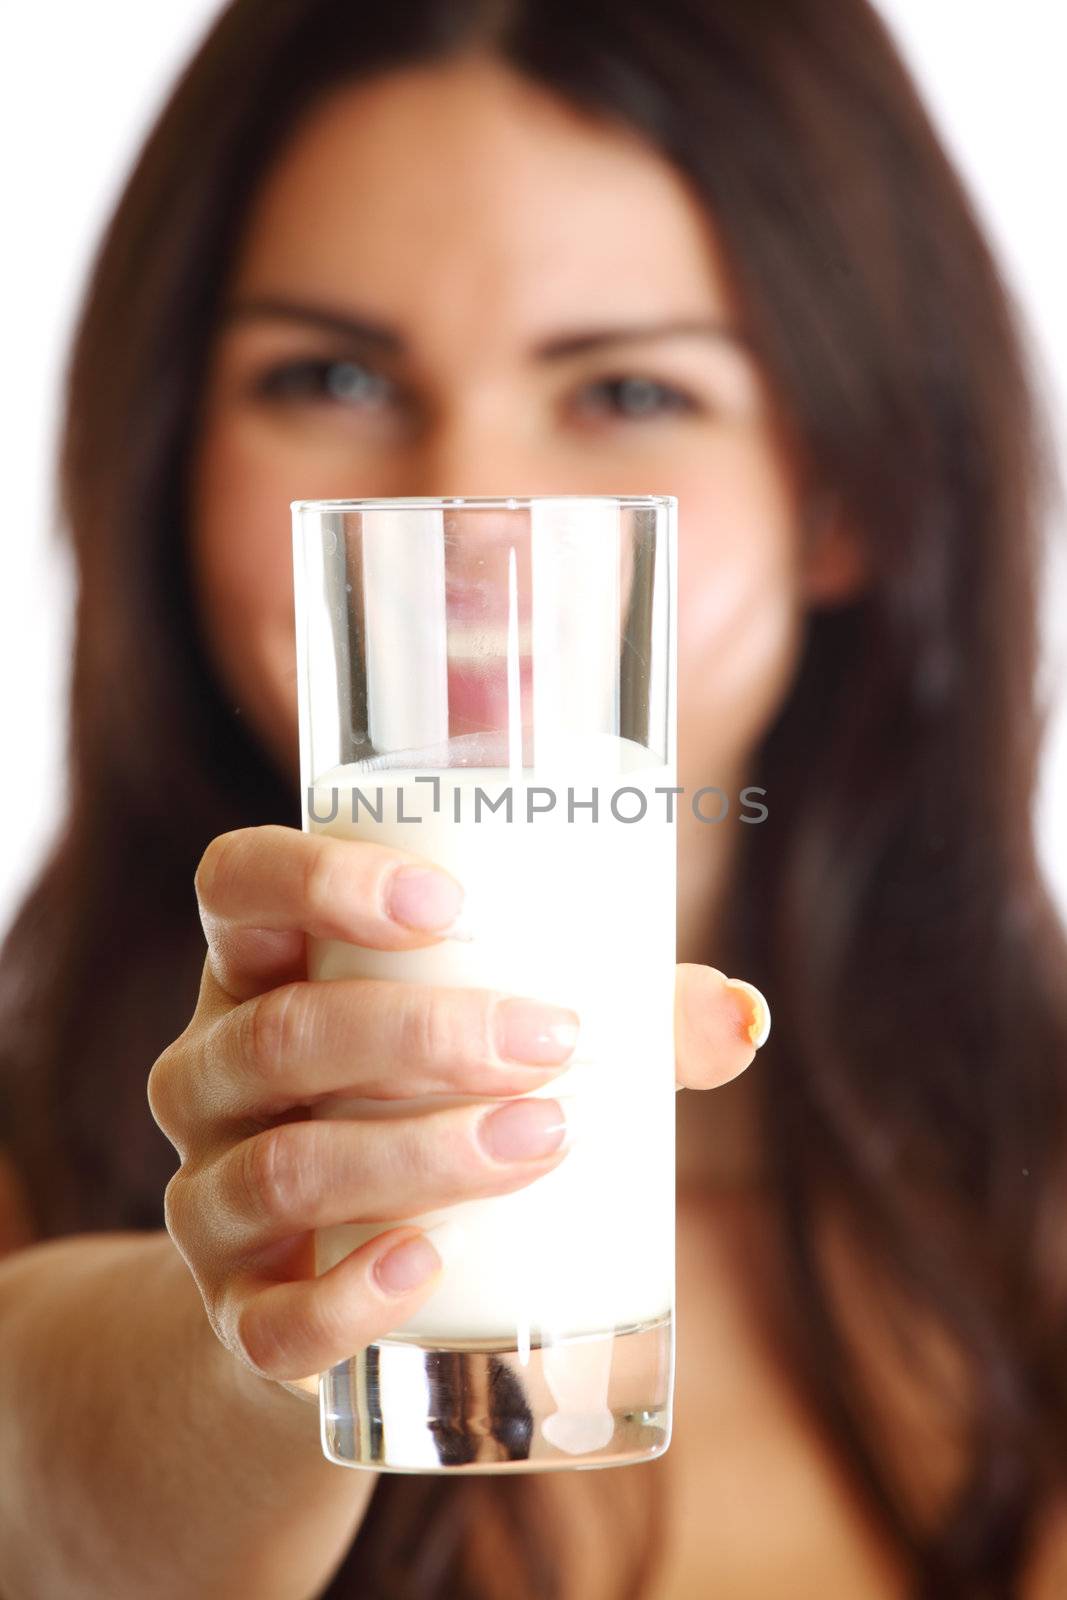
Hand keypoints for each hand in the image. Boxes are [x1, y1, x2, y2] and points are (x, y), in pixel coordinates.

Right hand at [148, 825, 767, 1402]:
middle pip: (277, 1033)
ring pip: (281, 1168)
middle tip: (552, 1040)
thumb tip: (746, 1015)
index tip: (446, 903)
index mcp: (262, 972)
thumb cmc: (418, 1118)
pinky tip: (433, 1263)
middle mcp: (210, 1076)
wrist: (323, 1296)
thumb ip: (614, 1022)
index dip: (316, 878)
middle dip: (421, 1033)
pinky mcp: (235, 1318)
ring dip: (418, 1153)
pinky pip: (267, 1318)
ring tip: (545, 1138)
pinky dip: (351, 1293)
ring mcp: (210, 1203)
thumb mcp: (484, 1048)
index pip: (236, 886)